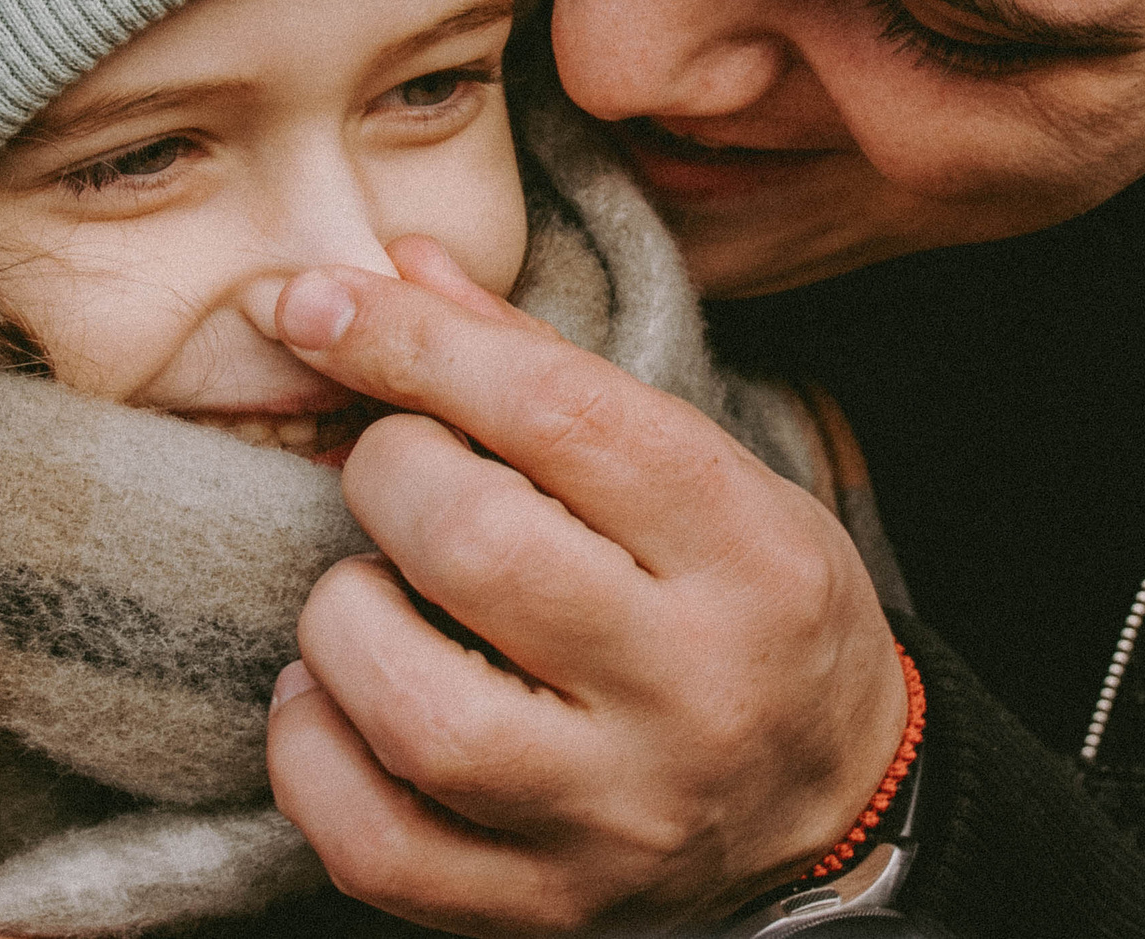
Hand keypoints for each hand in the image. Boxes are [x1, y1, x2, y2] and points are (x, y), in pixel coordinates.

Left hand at [266, 236, 909, 935]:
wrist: (832, 805)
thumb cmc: (744, 603)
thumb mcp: (697, 467)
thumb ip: (539, 367)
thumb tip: (395, 269)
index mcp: (746, 550)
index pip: (559, 413)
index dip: (414, 343)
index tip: (317, 305)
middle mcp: (693, 688)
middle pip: (475, 546)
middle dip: (385, 474)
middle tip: (392, 471)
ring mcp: (616, 816)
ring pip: (414, 708)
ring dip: (342, 617)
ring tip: (365, 590)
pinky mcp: (545, 907)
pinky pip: (373, 845)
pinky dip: (311, 756)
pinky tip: (330, 698)